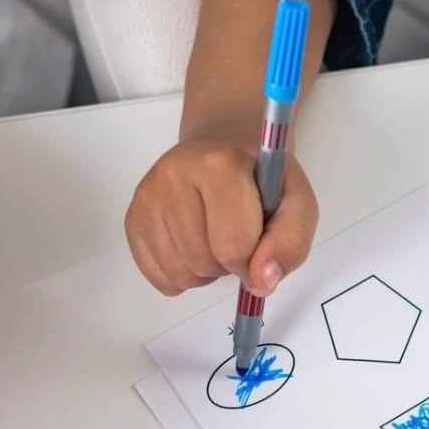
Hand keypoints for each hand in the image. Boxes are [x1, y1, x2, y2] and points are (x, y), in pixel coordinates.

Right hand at [125, 125, 316, 295]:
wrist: (223, 147)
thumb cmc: (261, 177)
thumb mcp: (296, 201)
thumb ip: (290, 241)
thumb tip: (262, 282)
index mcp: (218, 163)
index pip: (233, 245)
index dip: (255, 259)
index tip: (261, 244)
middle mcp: (173, 174)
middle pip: (204, 261)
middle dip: (229, 264)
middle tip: (238, 236)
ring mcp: (147, 196)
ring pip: (179, 274)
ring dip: (206, 272)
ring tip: (216, 239)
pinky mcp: (132, 217)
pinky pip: (159, 277)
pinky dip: (183, 276)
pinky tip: (195, 247)